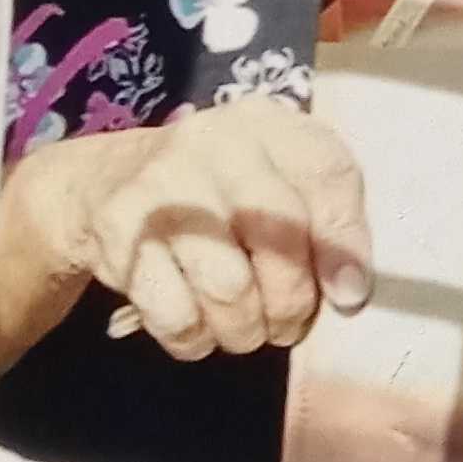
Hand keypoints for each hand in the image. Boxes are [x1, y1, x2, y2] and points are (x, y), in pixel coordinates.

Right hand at [6, 100, 371, 362]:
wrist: (112, 178)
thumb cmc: (224, 190)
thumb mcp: (282, 181)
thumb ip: (329, 223)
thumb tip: (349, 293)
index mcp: (267, 123)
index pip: (327, 174)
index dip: (344, 244)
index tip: (348, 296)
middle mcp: (212, 142)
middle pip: (277, 240)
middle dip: (291, 302)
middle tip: (288, 323)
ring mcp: (160, 185)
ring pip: (228, 289)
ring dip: (246, 329)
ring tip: (246, 328)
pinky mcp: (119, 233)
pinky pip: (176, 315)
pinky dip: (196, 338)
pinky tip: (199, 325)